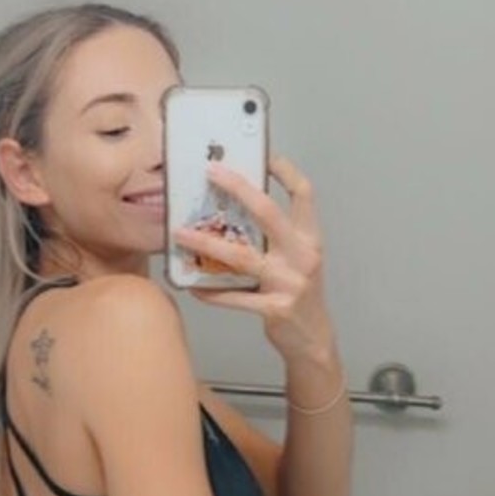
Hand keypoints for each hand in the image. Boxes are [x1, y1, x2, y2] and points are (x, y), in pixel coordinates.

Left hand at [173, 153, 331, 360]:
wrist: (313, 340)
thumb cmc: (297, 294)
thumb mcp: (295, 260)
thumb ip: (274, 237)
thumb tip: (231, 210)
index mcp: (310, 239)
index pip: (304, 194)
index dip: (286, 171)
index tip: (263, 155)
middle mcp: (303, 255)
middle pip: (269, 213)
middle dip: (239, 188)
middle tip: (211, 172)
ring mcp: (290, 282)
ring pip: (243, 256)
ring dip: (208, 242)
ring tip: (180, 233)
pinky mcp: (275, 308)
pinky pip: (236, 297)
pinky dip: (212, 292)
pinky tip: (193, 286)